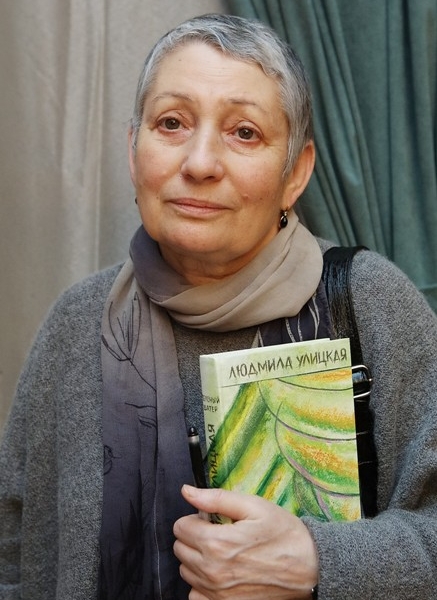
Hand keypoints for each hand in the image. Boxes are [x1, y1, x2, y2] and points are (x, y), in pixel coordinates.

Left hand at [173, 484, 318, 599]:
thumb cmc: (283, 534)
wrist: (309, 568)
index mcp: (217, 543)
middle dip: (195, 537)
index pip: (180, 527)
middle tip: (219, 533)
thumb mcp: (253, 506)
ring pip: (186, 572)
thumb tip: (187, 491)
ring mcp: (217, 593)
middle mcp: (212, 571)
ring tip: (223, 552)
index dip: (196, 518)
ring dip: (197, 559)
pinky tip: (221, 572)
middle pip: (180, 549)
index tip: (212, 519)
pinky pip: (195, 595)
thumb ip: (216, 498)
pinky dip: (202, 584)